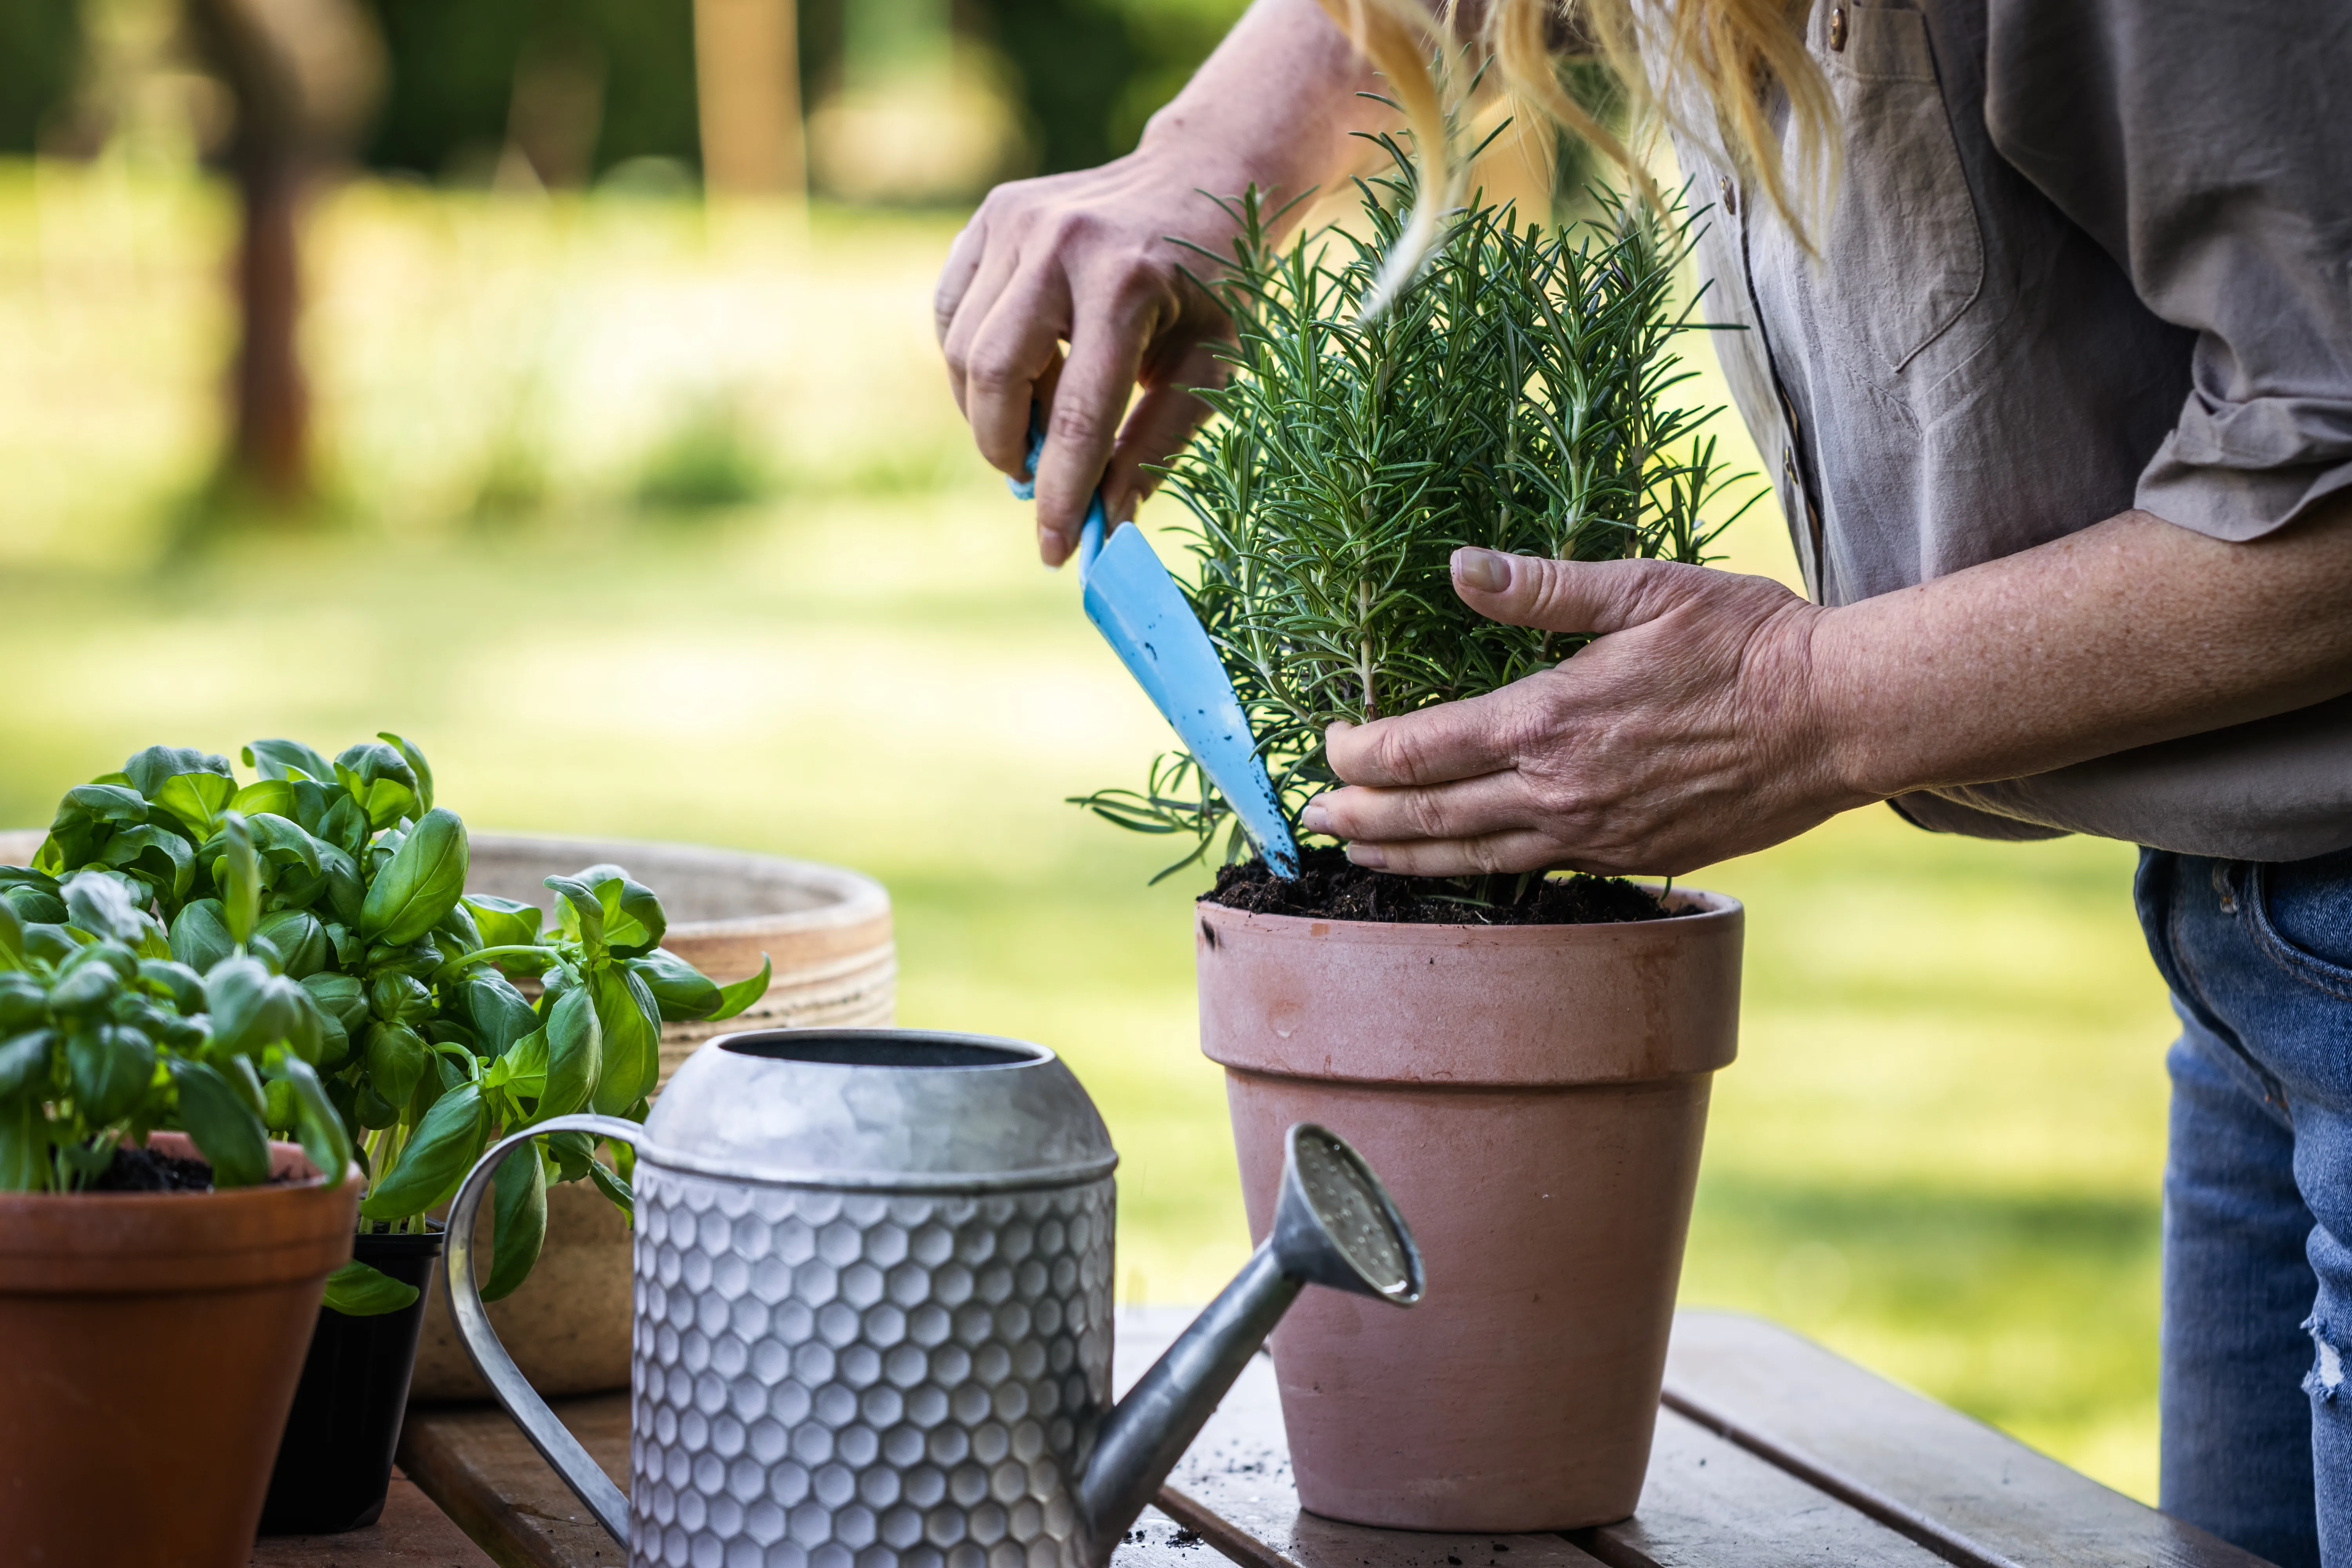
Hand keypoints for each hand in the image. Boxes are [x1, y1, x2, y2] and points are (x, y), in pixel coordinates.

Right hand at [935, 147, 1243, 564]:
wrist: (1206, 176)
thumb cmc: (1218, 283)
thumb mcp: (1212, 367)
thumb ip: (1155, 444)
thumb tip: (1106, 523)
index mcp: (1128, 281)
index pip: (1078, 414)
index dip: (1063, 492)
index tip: (1056, 550)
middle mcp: (1061, 242)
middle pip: (995, 378)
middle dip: (1008, 450)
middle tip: (1036, 481)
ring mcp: (1015, 220)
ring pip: (962, 351)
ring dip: (991, 411)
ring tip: (1042, 419)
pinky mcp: (991, 215)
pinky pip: (952, 314)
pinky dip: (973, 363)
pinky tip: (1021, 372)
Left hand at [1302, 547, 1873, 876]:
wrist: (1836, 718)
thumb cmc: (1747, 642)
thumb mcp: (1645, 589)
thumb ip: (1543, 588)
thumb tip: (1461, 566)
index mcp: (1548, 721)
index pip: (1419, 750)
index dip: (1361, 754)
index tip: (1330, 745)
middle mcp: (1559, 791)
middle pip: (1428, 817)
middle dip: (1360, 817)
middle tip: (1313, 817)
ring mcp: (1595, 834)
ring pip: (1473, 859)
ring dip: (1405, 857)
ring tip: (1358, 854)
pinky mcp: (1631, 858)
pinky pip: (1535, 874)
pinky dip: (1479, 874)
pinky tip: (1459, 868)